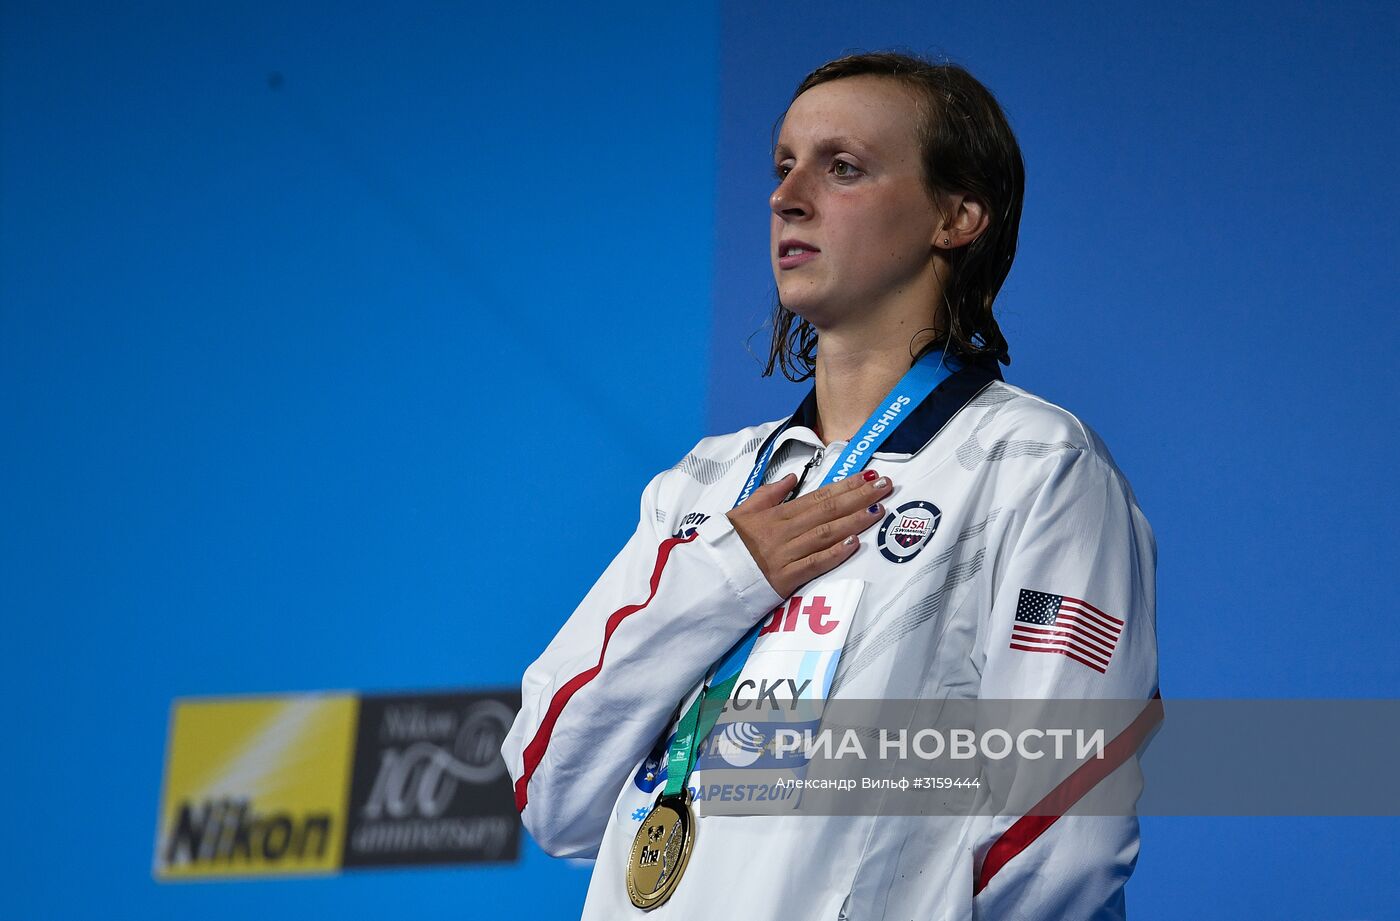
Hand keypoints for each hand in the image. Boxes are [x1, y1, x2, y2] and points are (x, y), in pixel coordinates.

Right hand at [727, 469, 893, 598]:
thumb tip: (792, 477)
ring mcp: (785, 555)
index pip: (817, 496)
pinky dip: (835, 553)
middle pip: (827, 511)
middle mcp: (783, 532)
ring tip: (878, 509)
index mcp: (775, 515)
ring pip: (825, 534)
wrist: (708, 577)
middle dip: (859, 497)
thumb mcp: (740, 512)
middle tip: (885, 485)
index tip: (867, 475)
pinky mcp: (785, 580)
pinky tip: (855, 543)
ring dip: (854, 521)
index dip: (844, 485)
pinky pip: (813, 564)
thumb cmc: (726, 545)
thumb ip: (767, 494)